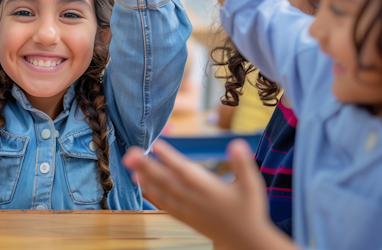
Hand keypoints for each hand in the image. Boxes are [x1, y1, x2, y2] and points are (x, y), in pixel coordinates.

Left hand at [123, 139, 287, 249]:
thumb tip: (237, 143)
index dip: (171, 158)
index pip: (186, 171)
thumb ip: (243, 164)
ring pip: (162, 192)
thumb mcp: (253, 186)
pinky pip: (164, 204)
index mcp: (210, 190)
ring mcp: (188, 210)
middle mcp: (195, 200)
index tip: (156, 144)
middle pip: (167, 181)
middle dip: (147, 166)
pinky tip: (140, 181)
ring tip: (130, 163)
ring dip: (144, 177)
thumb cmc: (250, 210)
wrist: (246, 242)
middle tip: (130, 152)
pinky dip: (150, 192)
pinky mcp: (185, 217)